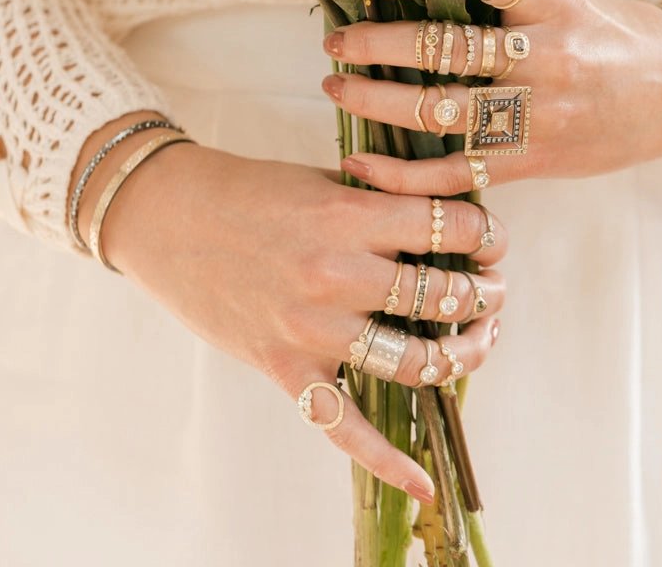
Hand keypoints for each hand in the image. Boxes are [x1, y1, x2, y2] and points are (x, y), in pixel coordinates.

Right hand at [71, 121, 505, 502]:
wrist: (167, 216)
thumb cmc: (248, 190)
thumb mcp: (320, 180)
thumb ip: (380, 199)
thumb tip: (445, 216)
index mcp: (348, 216)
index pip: (449, 226)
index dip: (486, 230)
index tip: (491, 237)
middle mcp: (335, 274)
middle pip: (442, 294)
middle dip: (484, 291)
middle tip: (493, 288)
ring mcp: (311, 328)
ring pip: (415, 360)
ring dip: (463, 352)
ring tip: (481, 336)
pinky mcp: (286, 368)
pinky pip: (343, 428)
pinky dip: (388, 462)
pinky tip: (425, 480)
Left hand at [321, 0, 661, 193]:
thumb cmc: (614, 34)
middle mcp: (546, 53)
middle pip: (443, 47)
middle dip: (375, 45)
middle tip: (335, 41)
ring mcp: (540, 112)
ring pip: (439, 110)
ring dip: (374, 101)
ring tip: (335, 87)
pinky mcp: (534, 161)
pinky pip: (455, 174)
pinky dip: (401, 174)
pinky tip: (360, 164)